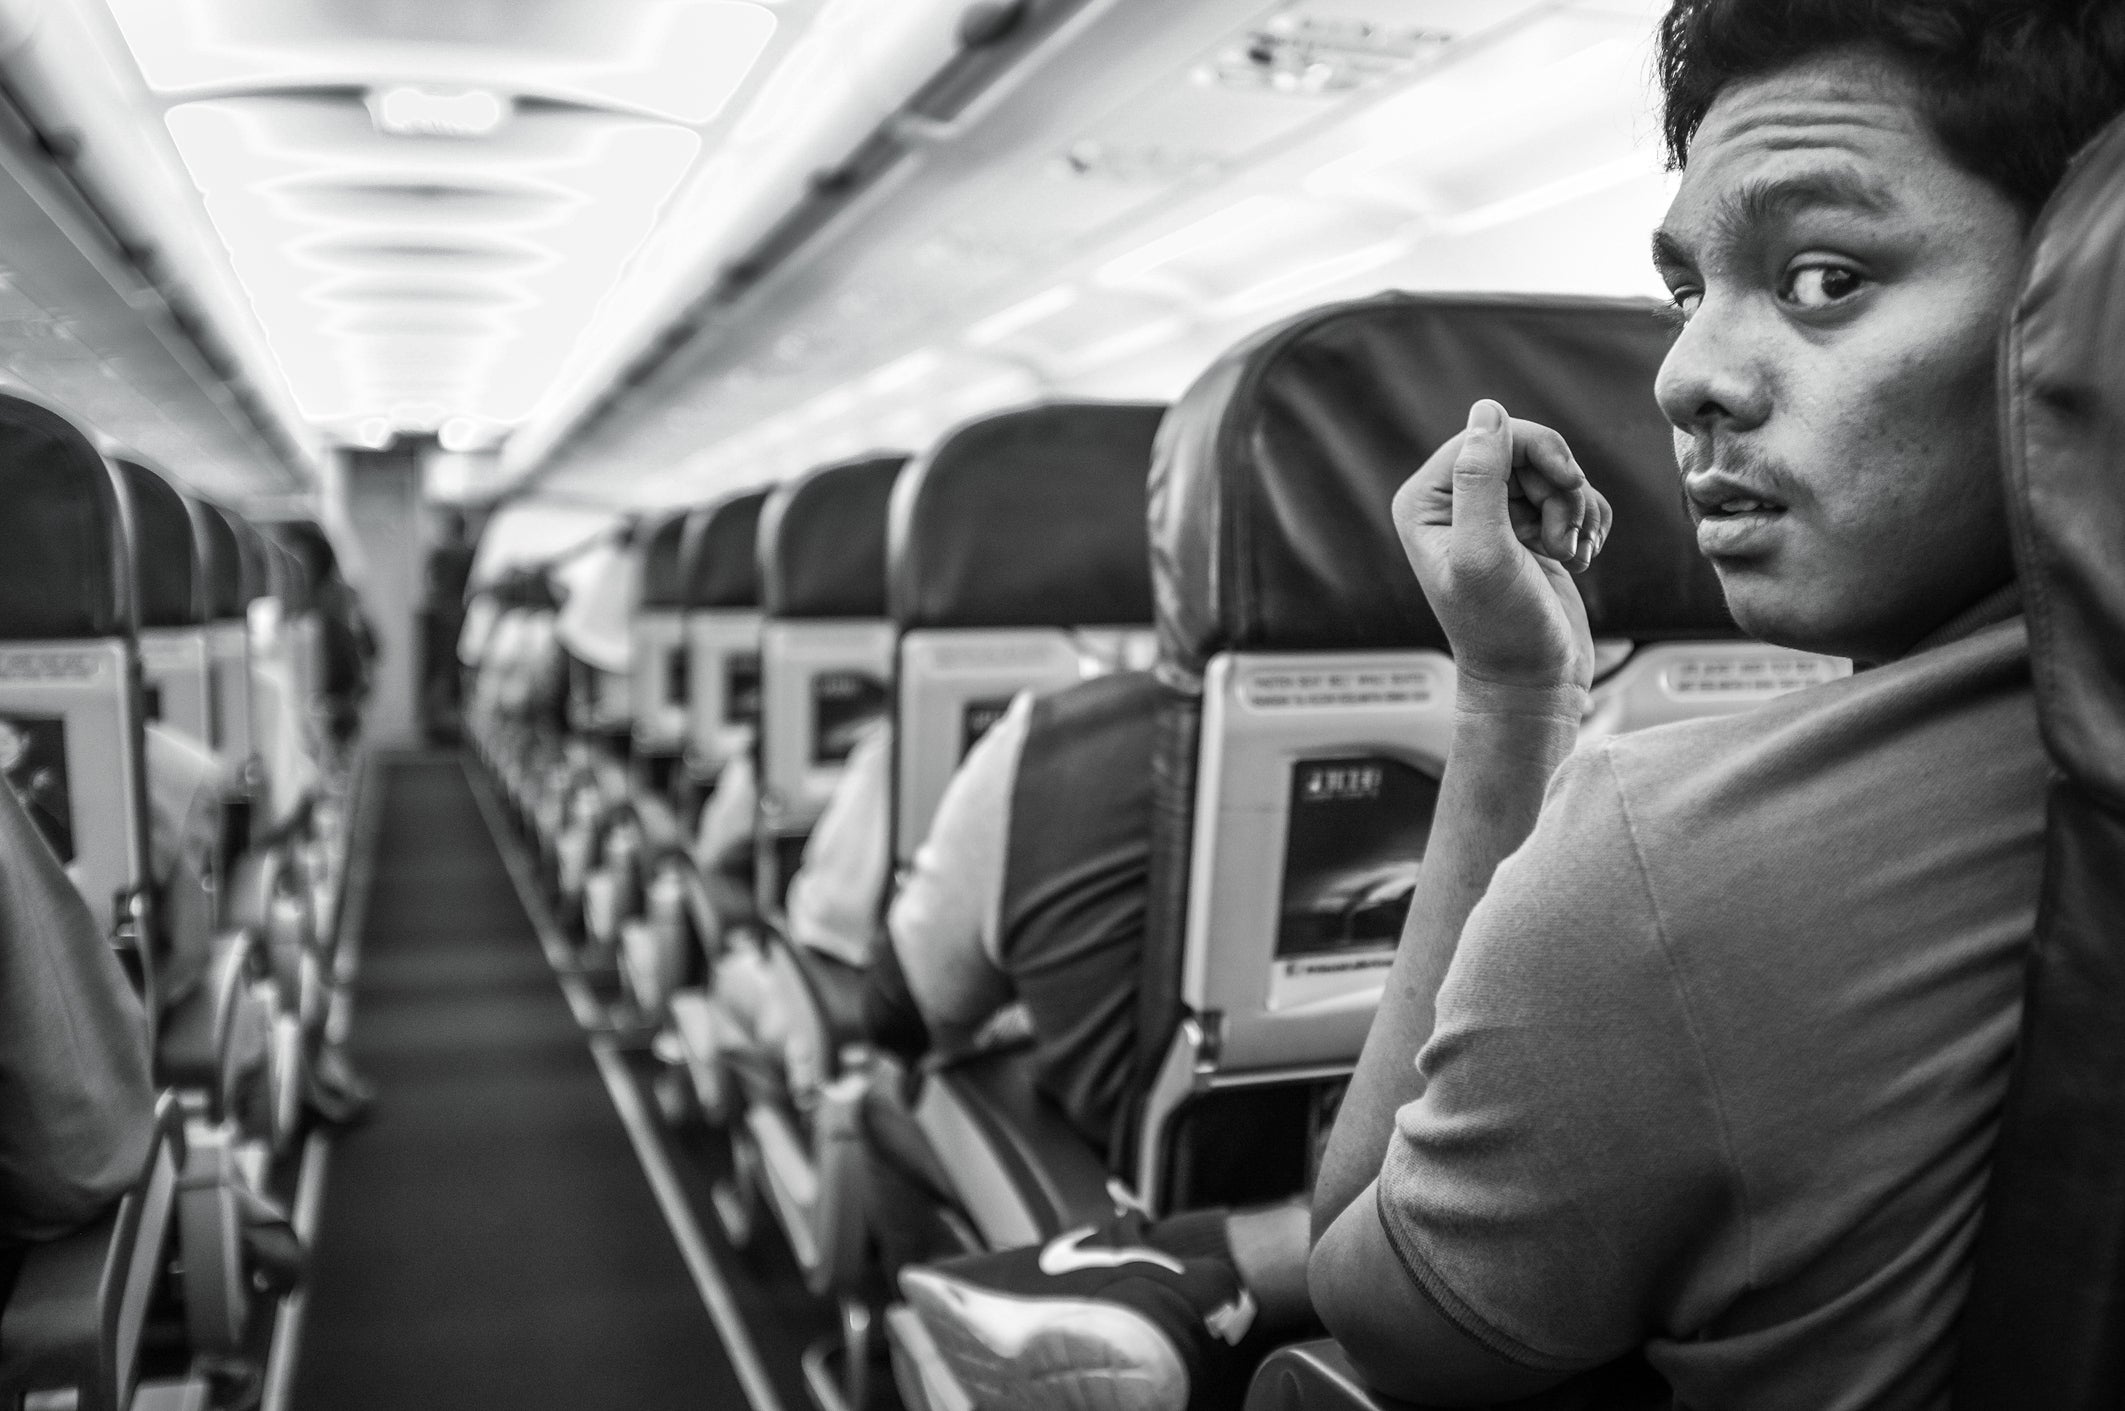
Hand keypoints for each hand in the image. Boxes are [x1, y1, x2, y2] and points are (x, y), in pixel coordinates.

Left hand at [1391, 400, 1609, 694]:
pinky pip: (1575, 498)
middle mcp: (1454, 503)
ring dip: (1576, 511)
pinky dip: (1587, 524)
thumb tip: (1487, 409)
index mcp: (1425, 501)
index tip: (1568, 484)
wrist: (1533, 684)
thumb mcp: (1485, 551)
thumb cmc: (1502, 628)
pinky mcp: (1532, 532)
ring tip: (1567, 554)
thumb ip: (1481, 479)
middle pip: (1527, 449)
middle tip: (1561, 537)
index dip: (1538, 449)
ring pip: (1557, 474)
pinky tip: (1579, 560)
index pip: (1489, 434)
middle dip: (1560, 488)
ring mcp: (1496, 517)